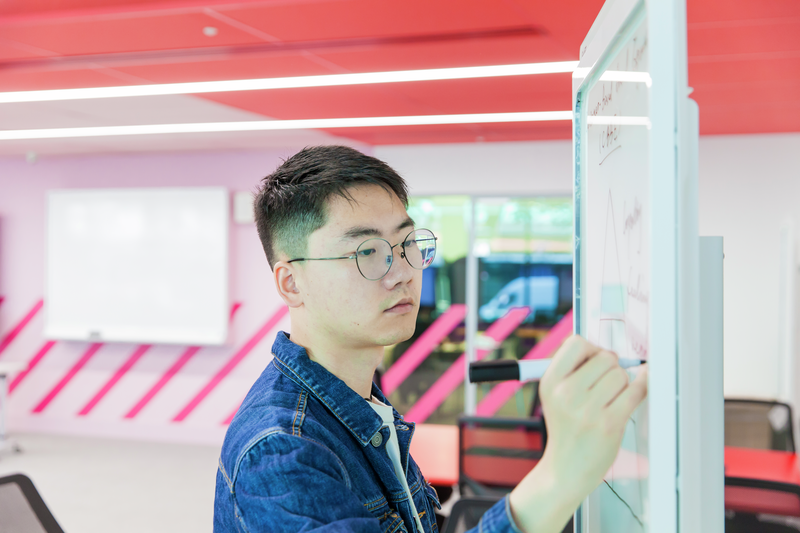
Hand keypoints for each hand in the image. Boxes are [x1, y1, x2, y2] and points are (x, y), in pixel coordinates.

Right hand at [509, 335, 647, 532]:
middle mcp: (566, 393)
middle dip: (611, 366)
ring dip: (623, 382)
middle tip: (606, 383)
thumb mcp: (554, 395)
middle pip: (605, 357)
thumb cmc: (566, 428)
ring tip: (612, 398)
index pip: (577, 342)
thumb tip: (601, 348)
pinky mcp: (609, 423)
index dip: (591, 349)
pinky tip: (640, 386)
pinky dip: (642, 386)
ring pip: (621, 374)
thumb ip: (571, 369)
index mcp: (550, 382)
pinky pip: (635, 391)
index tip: (594, 361)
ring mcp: (588, 409)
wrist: (566, 469)